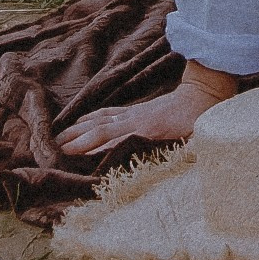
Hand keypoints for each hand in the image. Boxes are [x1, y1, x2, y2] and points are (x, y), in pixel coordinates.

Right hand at [59, 61, 238, 156]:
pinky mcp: (136, 111)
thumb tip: (169, 164)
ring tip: (59, 137)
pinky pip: (108, 114)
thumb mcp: (191, 139)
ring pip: (100, 120)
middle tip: (53, 149)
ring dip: (79, 128)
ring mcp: (134, 113)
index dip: (91, 146)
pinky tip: (82, 121)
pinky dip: (92, 118)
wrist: (205, 95)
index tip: (70, 155)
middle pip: (99, 128)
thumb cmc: (200, 122)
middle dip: (76, 139)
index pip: (112, 137)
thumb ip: (179, 150)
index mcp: (146, 128)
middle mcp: (135, 119)